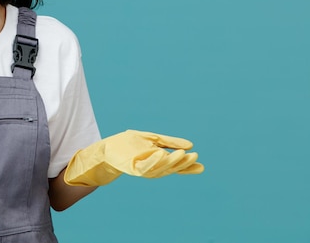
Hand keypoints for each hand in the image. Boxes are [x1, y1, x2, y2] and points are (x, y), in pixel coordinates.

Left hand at [64, 130, 203, 186]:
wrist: (107, 148)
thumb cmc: (129, 144)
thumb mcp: (153, 140)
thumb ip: (170, 143)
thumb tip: (190, 146)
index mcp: (159, 163)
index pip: (177, 166)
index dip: (189, 167)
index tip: (202, 166)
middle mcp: (153, 169)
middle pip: (171, 168)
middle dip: (183, 163)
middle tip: (194, 155)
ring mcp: (143, 170)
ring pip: (161, 168)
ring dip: (172, 161)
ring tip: (183, 153)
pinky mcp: (133, 168)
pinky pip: (146, 166)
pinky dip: (154, 161)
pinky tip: (162, 154)